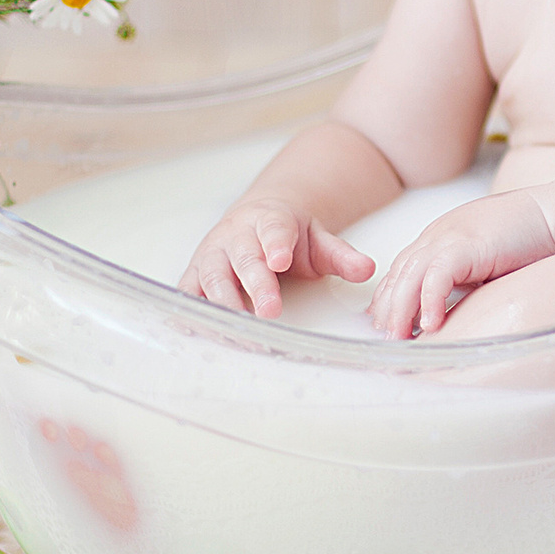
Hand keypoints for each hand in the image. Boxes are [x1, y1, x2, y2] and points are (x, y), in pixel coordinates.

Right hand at [179, 197, 375, 316]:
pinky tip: (194, 331)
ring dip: (224, 305)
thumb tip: (367, 269)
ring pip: (211, 277)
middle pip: (243, 258)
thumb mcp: (318, 240)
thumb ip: (341, 255)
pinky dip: (187, 311)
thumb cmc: (287, 237)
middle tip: (271, 310)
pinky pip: (187, 292)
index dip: (275, 244)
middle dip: (255, 285)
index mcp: (269, 221)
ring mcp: (212, 255)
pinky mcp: (195, 275)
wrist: (254, 220)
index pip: (273, 230)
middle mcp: (235, 236)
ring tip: (242, 333)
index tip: (280, 260)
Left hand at [367, 191, 554, 338]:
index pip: (403, 270)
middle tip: (384, 339)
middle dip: (387, 308)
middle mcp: (439, 234)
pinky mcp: (467, 243)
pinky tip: (431, 324)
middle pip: (399, 273)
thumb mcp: (487, 263)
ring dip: (400, 309)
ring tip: (398, 338)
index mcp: (442, 237)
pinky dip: (430, 300)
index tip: (386, 325)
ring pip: (409, 275)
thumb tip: (450, 313)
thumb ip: (465, 280)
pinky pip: (437, 276)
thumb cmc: (533, 239)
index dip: (391, 298)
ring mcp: (450, 236)